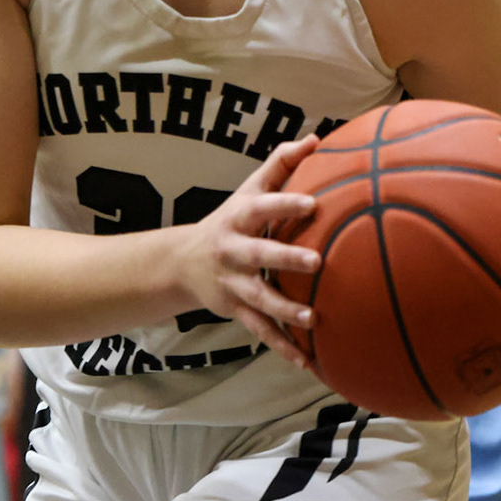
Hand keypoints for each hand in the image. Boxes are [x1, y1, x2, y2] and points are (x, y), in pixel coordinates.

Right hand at [173, 135, 321, 369]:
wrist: (183, 261)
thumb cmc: (231, 218)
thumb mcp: (249, 189)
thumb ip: (281, 164)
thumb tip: (316, 138)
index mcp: (240, 218)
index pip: (263, 207)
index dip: (285, 204)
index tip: (313, 204)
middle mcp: (234, 251)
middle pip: (260, 254)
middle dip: (286, 258)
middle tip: (317, 261)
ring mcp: (233, 283)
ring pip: (260, 299)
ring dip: (286, 310)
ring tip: (313, 318)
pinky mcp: (235, 310)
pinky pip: (261, 331)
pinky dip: (282, 347)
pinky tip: (306, 361)